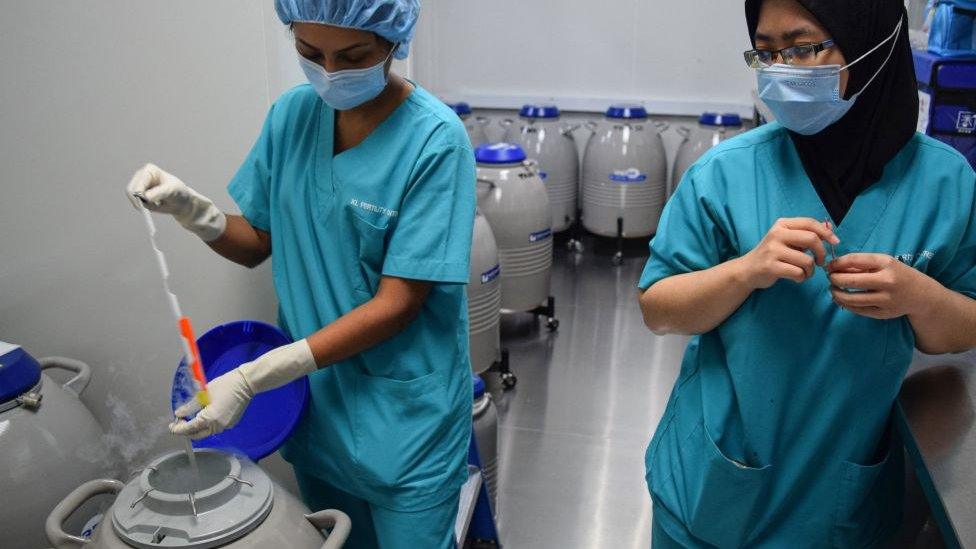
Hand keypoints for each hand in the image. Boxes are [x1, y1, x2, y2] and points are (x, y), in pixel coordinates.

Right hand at [126, 163, 226, 241]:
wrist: (182, 202)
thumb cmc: (178, 193)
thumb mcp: (171, 191)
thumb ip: (158, 193)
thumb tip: (145, 197)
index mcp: (149, 170)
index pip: (138, 183)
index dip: (139, 195)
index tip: (145, 204)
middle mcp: (141, 176)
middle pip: (130, 191)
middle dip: (138, 201)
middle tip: (145, 210)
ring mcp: (139, 185)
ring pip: (132, 199)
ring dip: (143, 205)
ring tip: (157, 204)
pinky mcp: (139, 195)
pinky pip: (137, 204)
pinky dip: (145, 208)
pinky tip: (155, 205)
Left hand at [169, 339, 316, 438]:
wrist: (246, 383)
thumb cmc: (225, 385)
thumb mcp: (203, 393)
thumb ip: (190, 406)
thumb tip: (179, 414)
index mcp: (209, 418)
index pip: (189, 428)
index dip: (178, 428)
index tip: (171, 426)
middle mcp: (218, 426)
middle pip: (197, 435)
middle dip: (187, 431)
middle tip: (179, 422)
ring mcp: (226, 426)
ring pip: (207, 432)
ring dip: (197, 428)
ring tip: (191, 417)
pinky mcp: (231, 423)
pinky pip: (215, 428)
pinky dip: (207, 425)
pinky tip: (205, 414)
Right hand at [740, 218, 839, 288]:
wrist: (748, 270)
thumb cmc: (772, 255)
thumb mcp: (786, 240)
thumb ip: (804, 235)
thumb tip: (829, 231)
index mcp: (782, 224)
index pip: (810, 223)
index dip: (826, 232)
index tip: (835, 242)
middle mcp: (776, 234)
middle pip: (811, 239)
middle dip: (822, 253)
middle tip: (820, 262)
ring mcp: (772, 250)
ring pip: (807, 260)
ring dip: (810, 270)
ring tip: (804, 273)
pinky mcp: (771, 266)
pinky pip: (798, 273)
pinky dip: (801, 278)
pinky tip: (796, 277)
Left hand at [827, 254, 935, 318]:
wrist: (922, 295)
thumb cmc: (897, 274)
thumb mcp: (883, 263)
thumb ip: (860, 264)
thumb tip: (833, 267)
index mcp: (887, 264)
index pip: (855, 260)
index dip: (837, 263)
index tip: (829, 266)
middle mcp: (887, 281)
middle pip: (851, 281)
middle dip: (834, 279)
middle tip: (830, 278)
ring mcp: (886, 300)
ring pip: (851, 299)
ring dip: (836, 293)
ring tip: (833, 289)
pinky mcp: (883, 313)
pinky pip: (857, 310)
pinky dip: (845, 304)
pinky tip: (841, 298)